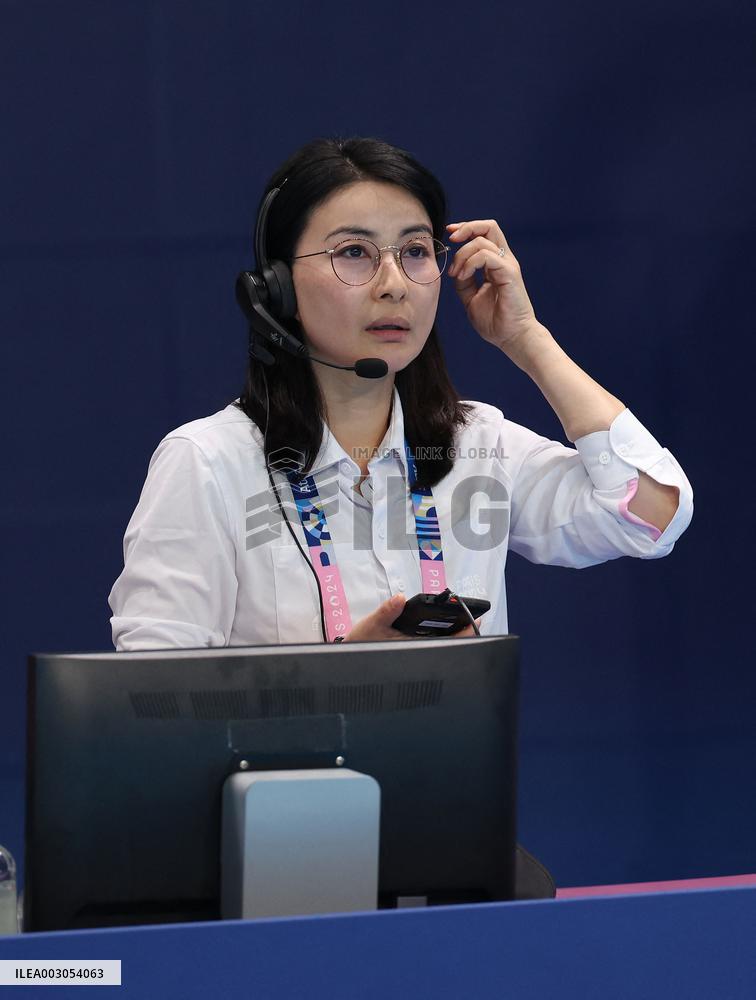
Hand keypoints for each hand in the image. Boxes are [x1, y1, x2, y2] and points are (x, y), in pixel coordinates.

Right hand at [342, 594, 479, 641]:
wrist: (352, 661)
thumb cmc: (363, 643)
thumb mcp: (373, 624)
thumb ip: (387, 611)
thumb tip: (399, 598)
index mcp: (414, 647)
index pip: (447, 643)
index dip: (463, 634)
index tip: (474, 621)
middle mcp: (420, 653)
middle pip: (449, 644)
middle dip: (462, 632)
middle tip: (471, 617)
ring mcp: (418, 654)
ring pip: (443, 646)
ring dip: (452, 633)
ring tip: (460, 619)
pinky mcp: (414, 652)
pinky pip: (434, 645)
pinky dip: (441, 635)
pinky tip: (443, 625)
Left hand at [446, 219, 540, 351]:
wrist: (511, 337)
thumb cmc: (495, 322)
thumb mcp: (471, 298)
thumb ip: (463, 282)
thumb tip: (454, 270)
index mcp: (496, 264)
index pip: (483, 234)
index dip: (466, 229)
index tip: (449, 233)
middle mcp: (504, 260)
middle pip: (489, 226)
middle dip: (466, 227)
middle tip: (451, 238)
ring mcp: (508, 265)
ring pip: (483, 241)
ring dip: (462, 254)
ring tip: (456, 274)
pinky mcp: (509, 273)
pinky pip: (486, 256)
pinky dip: (469, 263)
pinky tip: (463, 276)